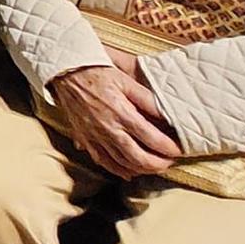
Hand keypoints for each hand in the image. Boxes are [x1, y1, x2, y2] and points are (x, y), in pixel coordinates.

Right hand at [48, 65, 180, 178]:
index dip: (168, 148)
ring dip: (141, 170)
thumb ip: (147, 98)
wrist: (66, 72)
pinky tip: (128, 172)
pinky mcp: (85, 139)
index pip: (151, 138)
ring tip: (154, 167)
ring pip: (122, 164)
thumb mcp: (125, 79)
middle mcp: (109, 129)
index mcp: (121, 113)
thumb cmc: (96, 72)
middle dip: (158, 164)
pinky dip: (118, 171)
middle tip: (169, 162)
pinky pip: (103, 162)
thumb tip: (167, 115)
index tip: (178, 150)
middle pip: (138, 158)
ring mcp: (96, 136)